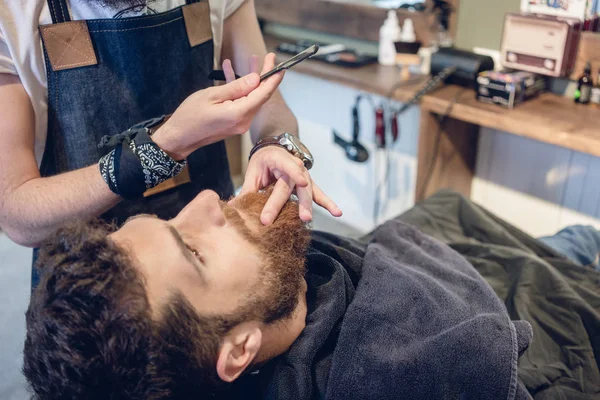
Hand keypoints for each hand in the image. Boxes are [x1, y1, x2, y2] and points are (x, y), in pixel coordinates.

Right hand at [152, 53, 283, 159]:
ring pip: (251, 97)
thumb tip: (256, 79)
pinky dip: (239, 88)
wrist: (180, 136)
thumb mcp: (212, 95)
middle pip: (260, 95)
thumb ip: (236, 87)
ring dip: (251, 80)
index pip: (264, 93)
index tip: (279, 64)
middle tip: (267, 57)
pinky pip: (242, 102)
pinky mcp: (235, 122)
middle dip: (265, 75)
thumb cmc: (190, 116)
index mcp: (240, 113)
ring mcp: (240, 123)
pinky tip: (230, 71)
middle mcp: (244, 120)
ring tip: (251, 59)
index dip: (273, 77)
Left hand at [240, 146, 342, 224]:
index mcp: (279, 159)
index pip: (287, 168)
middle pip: (294, 186)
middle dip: (295, 203)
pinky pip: (319, 195)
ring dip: (308, 206)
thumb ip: (248, 190)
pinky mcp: (308, 185)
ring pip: (307, 192)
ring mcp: (304, 176)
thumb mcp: (253, 171)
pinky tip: (338, 213)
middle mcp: (295, 167)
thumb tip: (236, 207)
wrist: (275, 148)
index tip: (301, 182)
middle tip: (298, 218)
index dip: (294, 174)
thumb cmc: (263, 162)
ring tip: (307, 219)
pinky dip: (328, 203)